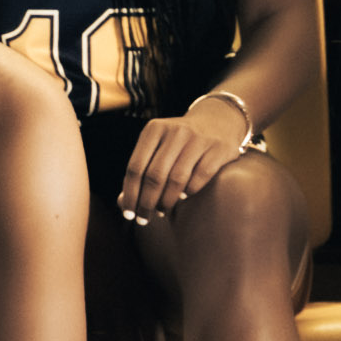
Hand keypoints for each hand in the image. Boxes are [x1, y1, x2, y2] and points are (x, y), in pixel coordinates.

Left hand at [117, 96, 268, 225]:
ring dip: (167, 201)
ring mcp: (198, 139)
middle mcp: (175, 132)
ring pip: (177, 179)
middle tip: (144, 219)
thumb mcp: (157, 147)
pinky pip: (200, 177)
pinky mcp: (219, 148)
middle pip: (154, 176)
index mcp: (154, 129)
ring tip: (162, 211)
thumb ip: (140, 171)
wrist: (218, 121)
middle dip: (147, 202)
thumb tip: (122, 203)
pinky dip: (189, 191)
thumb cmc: (179, 143)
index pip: (135, 167)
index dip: (130, 194)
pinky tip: (183, 197)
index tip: (128, 215)